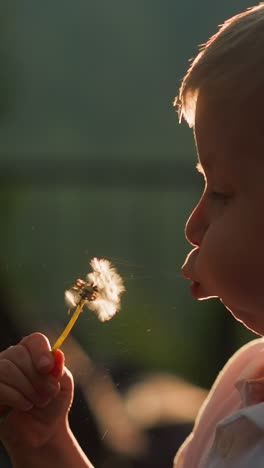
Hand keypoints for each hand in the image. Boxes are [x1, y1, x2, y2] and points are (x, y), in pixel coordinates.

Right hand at [0, 333, 73, 451]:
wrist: (44, 433)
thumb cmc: (54, 404)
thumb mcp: (63, 385)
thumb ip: (59, 369)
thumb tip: (57, 353)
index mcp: (33, 353)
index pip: (34, 341)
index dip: (40, 351)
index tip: (47, 367)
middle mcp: (12, 359)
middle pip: (19, 354)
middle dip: (37, 376)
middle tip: (49, 393)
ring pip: (6, 368)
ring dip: (27, 388)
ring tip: (39, 401)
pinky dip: (15, 397)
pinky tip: (25, 406)